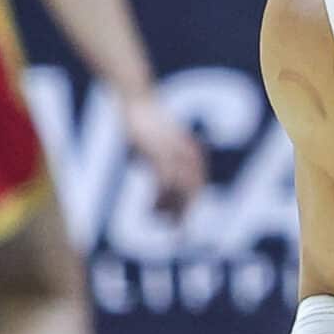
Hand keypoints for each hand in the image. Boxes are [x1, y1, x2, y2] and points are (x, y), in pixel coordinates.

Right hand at [121, 89, 207, 216]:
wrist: (136, 100)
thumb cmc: (145, 124)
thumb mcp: (156, 148)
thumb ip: (161, 167)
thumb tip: (162, 189)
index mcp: (191, 151)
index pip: (197, 183)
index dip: (190, 204)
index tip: (182, 223)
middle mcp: (188, 152)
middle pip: (194, 189)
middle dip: (186, 212)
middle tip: (178, 232)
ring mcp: (175, 152)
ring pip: (181, 189)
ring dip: (172, 208)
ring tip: (160, 220)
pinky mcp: (160, 151)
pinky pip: (165, 182)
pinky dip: (160, 198)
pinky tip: (151, 209)